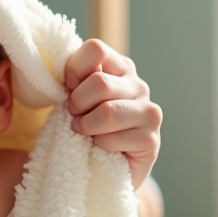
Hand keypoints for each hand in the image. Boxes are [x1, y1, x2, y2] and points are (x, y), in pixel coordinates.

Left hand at [64, 39, 161, 189]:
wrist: (104, 168)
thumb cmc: (87, 128)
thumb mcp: (77, 98)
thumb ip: (75, 80)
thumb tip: (67, 75)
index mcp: (120, 67)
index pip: (96, 48)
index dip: (73, 69)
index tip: (67, 88)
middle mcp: (139, 85)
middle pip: (99, 83)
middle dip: (77, 104)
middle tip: (74, 117)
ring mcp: (149, 112)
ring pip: (107, 112)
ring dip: (87, 126)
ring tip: (83, 132)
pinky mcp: (151, 140)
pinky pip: (114, 139)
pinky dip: (99, 145)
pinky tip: (101, 148)